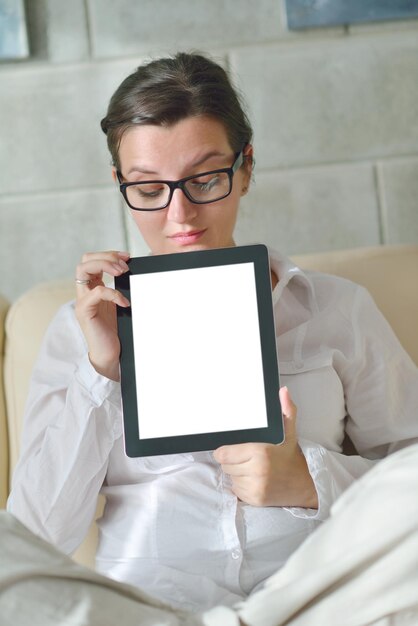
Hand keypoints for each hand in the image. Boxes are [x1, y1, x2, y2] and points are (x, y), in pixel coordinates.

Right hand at [75, 251, 130, 380]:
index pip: (93, 260)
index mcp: (93, 287)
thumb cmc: (118, 331)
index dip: (110, 254)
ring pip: (83, 268)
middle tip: (124, 265)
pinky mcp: (85, 311)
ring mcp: (83, 300)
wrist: (112, 354)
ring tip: (122, 272)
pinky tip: (125, 302)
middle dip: (106, 256)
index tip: (128, 257)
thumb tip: (139, 272)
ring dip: (105, 265)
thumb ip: (125, 288)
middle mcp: (85, 291)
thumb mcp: (123, 304)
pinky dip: (113, 293)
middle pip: (85, 259)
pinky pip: (96, 292)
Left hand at [213, 387, 317, 508]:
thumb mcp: (289, 433)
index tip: (232, 449)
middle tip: (246, 457)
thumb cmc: (292, 457)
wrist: (306, 486)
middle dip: (232, 461)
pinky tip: (254, 479)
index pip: (223, 454)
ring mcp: (255, 488)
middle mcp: (256, 472)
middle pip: (225, 466)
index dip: (225, 451)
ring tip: (251, 468)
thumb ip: (286, 411)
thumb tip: (283, 391)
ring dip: (236, 473)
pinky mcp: (255, 500)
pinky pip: (236, 490)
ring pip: (230, 478)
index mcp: (260, 453)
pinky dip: (241, 485)